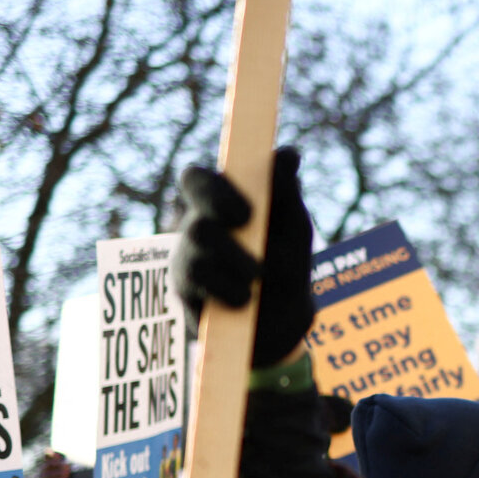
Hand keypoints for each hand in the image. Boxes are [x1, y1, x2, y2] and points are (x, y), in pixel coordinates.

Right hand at [36, 452, 75, 477]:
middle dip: (59, 465)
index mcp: (48, 471)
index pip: (49, 459)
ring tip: (69, 474)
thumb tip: (70, 461)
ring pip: (48, 473)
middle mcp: (41, 475)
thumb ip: (67, 470)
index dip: (51, 454)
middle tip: (69, 467)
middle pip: (49, 465)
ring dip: (60, 473)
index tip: (54, 450)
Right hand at [172, 147, 314, 366]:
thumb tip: (288, 154)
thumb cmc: (287, 266)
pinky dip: (229, 291)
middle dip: (228, 236)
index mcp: (218, 206)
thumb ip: (288, 192)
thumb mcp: (295, 227)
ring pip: (199, 254)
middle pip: (194, 220)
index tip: (248, 213)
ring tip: (258, 276)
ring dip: (237, 263)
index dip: (215, 190)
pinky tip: (244, 300)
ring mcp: (186, 263)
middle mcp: (196, 230)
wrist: (283, 324)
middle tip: (254, 241)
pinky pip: (199, 287)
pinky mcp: (184, 296)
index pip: (194, 180)